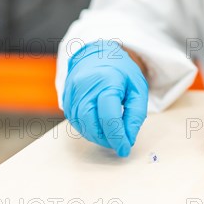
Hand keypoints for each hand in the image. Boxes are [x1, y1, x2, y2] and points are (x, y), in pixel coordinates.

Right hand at [63, 40, 148, 156]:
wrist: (97, 55)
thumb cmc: (120, 71)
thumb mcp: (138, 89)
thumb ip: (135, 114)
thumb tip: (128, 138)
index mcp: (106, 81)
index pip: (109, 116)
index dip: (117, 136)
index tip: (125, 149)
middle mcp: (84, 87)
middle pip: (91, 124)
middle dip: (106, 139)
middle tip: (120, 143)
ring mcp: (71, 94)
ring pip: (82, 126)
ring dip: (98, 137)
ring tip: (112, 135)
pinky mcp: (65, 101)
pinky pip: (76, 122)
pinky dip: (89, 130)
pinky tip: (101, 128)